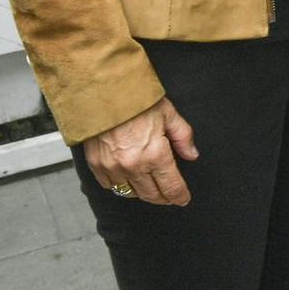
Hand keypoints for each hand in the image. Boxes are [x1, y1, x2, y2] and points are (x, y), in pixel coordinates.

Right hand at [82, 96, 198, 205]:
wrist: (103, 91)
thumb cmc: (136, 99)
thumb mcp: (168, 113)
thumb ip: (183, 137)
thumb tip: (192, 155)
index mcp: (155, 154)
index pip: (171, 186)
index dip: (180, 196)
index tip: (183, 198)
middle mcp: (134, 166)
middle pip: (152, 195)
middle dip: (163, 198)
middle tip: (169, 197)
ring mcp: (113, 168)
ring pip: (130, 193)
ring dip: (142, 193)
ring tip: (150, 187)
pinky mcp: (96, 165)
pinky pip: (110, 185)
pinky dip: (120, 185)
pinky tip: (127, 179)